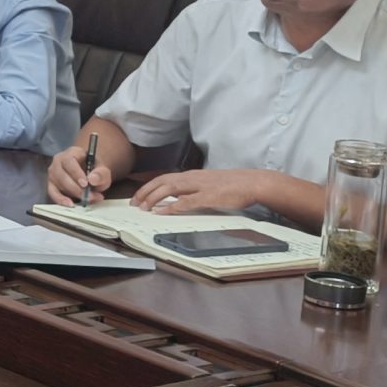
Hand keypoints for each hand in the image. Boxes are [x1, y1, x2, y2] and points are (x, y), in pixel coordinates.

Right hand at [46, 142, 112, 206]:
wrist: (91, 174)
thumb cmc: (95, 171)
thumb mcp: (103, 171)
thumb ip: (101, 174)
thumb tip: (92, 180)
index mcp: (72, 153)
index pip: (69, 161)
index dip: (76, 173)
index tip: (86, 184)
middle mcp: (58, 161)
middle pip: (61, 174)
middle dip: (75, 187)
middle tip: (89, 196)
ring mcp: (53, 173)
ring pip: (57, 184)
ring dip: (72, 194)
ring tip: (87, 199)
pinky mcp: (51, 184)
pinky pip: (52, 192)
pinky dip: (60, 199)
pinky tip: (70, 204)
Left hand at [131, 168, 266, 215]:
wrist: (252, 182)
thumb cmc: (233, 185)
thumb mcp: (208, 184)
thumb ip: (192, 189)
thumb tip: (177, 197)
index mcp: (192, 175)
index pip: (164, 178)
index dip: (149, 186)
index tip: (138, 195)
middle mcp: (193, 178)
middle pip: (162, 181)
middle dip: (145, 191)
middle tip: (134, 202)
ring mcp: (200, 186)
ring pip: (170, 189)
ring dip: (154, 198)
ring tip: (143, 207)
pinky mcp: (209, 196)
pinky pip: (186, 201)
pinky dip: (172, 206)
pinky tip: (162, 212)